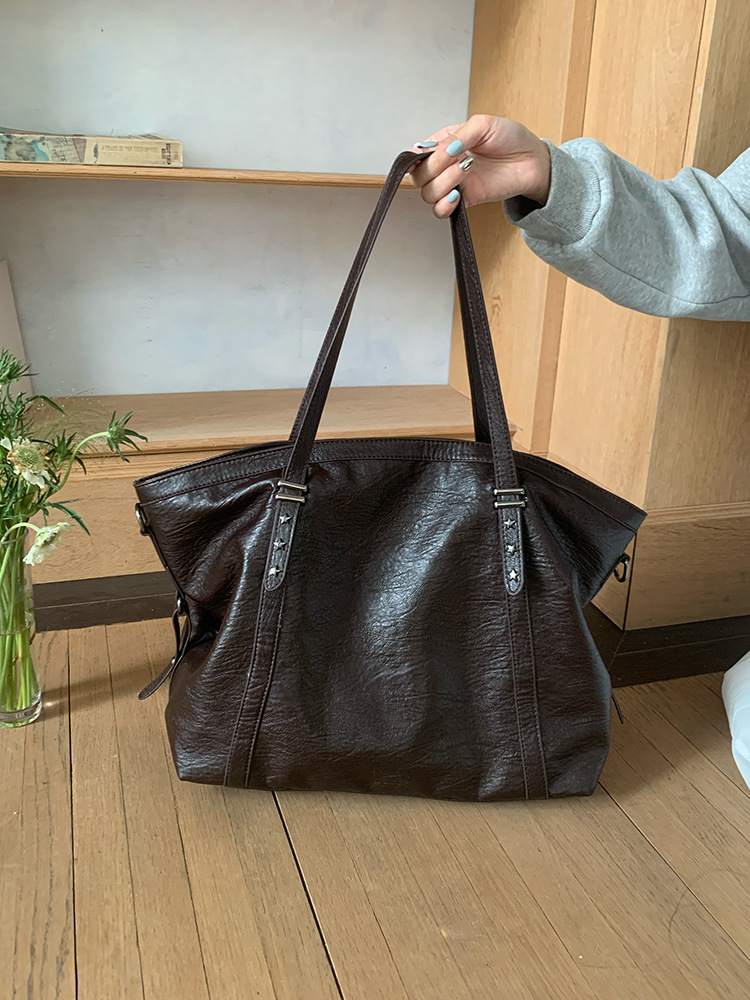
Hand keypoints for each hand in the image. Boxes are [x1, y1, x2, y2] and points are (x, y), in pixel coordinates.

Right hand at [409, 114, 550, 217]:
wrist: (532, 160)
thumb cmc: (510, 138)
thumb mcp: (483, 124)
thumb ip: (457, 135)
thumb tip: (440, 151)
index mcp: (445, 143)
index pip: (417, 155)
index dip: (420, 157)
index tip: (436, 153)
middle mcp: (445, 165)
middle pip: (418, 177)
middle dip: (433, 169)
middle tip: (456, 160)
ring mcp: (454, 184)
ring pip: (427, 194)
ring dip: (443, 183)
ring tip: (465, 171)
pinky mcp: (464, 200)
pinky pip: (441, 211)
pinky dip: (444, 205)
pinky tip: (457, 195)